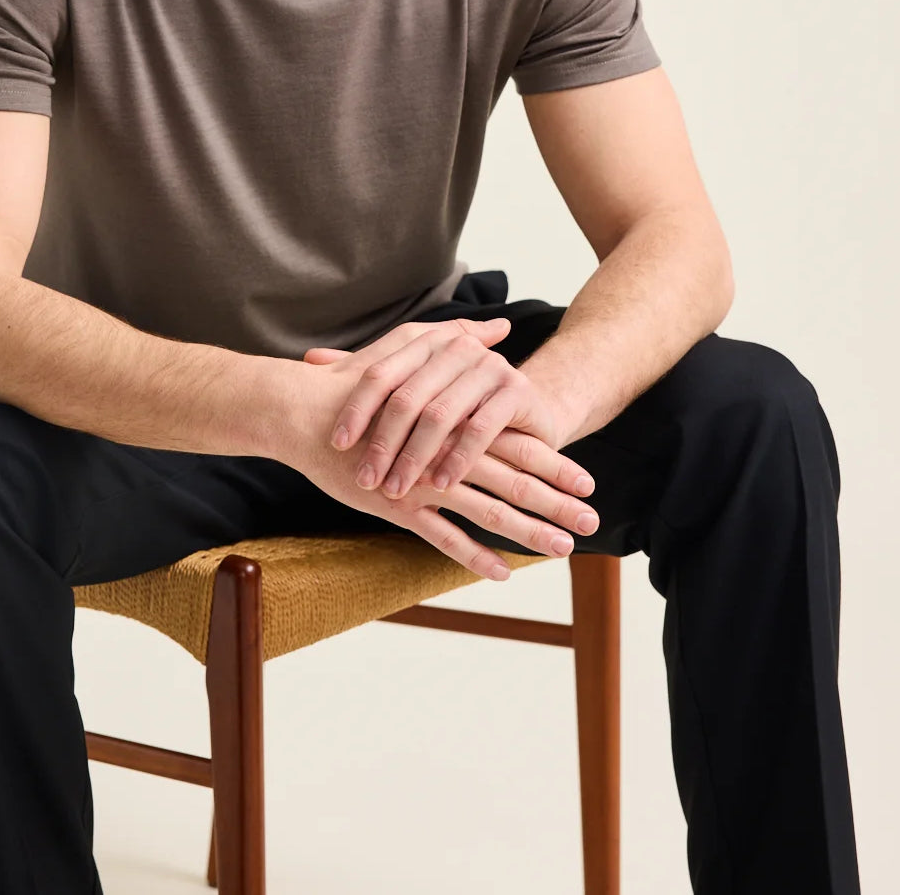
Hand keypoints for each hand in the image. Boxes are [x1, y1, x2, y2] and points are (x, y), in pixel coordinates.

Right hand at [272, 321, 598, 579]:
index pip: (517, 445)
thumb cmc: (356, 379)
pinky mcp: (399, 503)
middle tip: (594, 521)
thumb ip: (460, 339)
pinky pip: (443, 535)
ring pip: (488, 510)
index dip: (554, 463)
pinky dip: (473, 555)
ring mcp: (425, 479)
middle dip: (557, 502)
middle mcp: (448, 450)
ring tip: (565, 549)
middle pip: (515, 480)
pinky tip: (502, 572)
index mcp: (456, 418)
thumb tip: (500, 328)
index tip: (588, 482)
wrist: (305, 411)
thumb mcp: (412, 347)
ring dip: (529, 531)